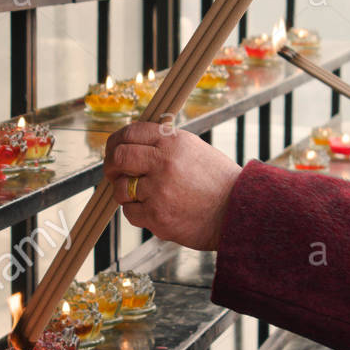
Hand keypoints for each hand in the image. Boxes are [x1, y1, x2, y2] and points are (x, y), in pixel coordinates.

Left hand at [103, 121, 242, 250]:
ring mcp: (159, 191)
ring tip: (143, 196)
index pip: (131, 133)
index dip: (116, 142)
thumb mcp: (194, 149)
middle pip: (119, 158)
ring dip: (125, 193)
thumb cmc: (217, 182)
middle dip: (111, 166)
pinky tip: (154, 210)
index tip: (114, 150)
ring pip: (121, 189)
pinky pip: (130, 213)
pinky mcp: (157, 217)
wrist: (238, 212)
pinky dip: (137, 213)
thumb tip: (132, 144)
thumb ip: (164, 144)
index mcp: (173, 141)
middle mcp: (164, 163)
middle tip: (113, 173)